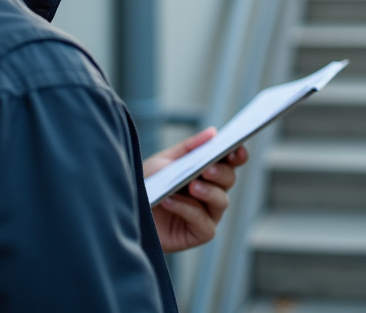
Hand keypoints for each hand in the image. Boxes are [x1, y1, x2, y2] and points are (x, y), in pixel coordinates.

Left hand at [144, 127, 248, 253]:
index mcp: (206, 173)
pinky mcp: (199, 233)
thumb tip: (213, 132)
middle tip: (208, 168)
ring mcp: (207, 214)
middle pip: (229, 180)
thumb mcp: (163, 162)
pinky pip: (203, 222)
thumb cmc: (147, 187)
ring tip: (191, 186)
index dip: (237, 155)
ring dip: (208, 192)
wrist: (127, 213)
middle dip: (221, 173)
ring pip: (221, 201)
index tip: (236, 148)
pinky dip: (187, 210)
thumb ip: (188, 147)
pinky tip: (170, 201)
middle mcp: (211, 193)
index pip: (230, 163)